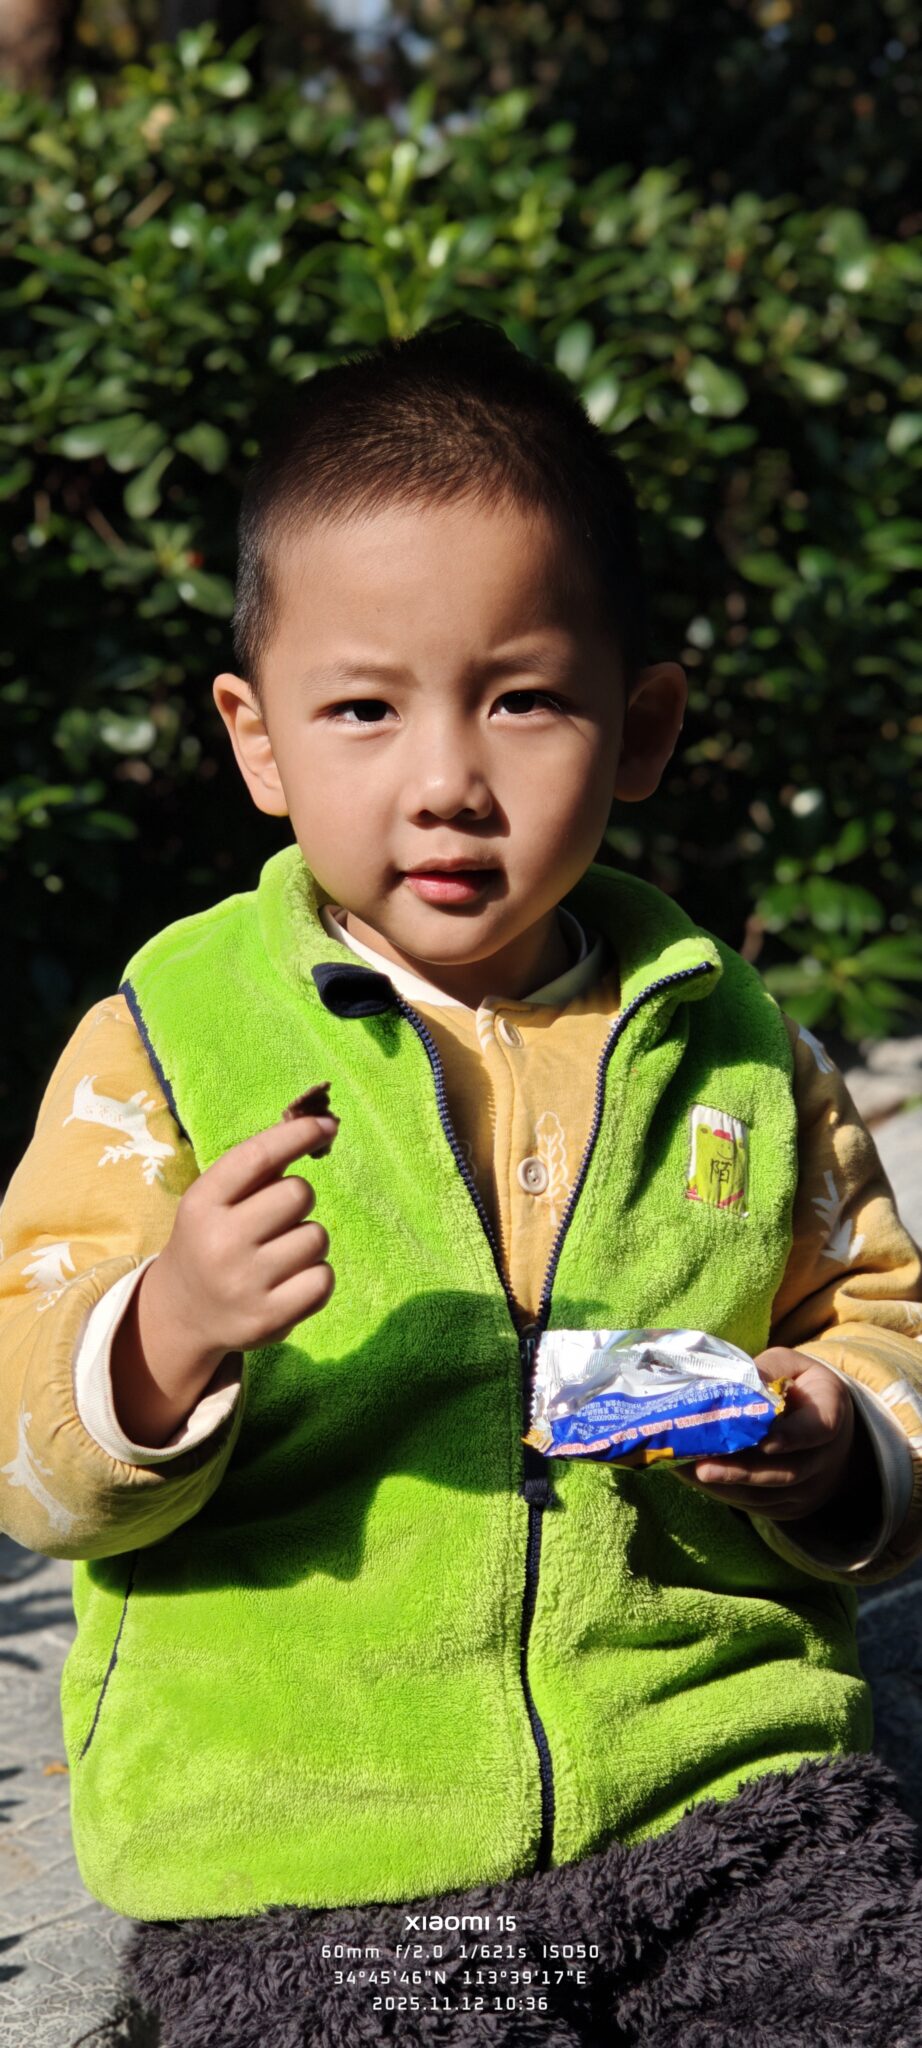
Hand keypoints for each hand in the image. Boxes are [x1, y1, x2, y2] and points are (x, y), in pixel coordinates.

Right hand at [156, 1103, 339, 1364]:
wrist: (183, 1313)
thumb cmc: (212, 1239)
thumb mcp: (216, 1200)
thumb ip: (260, 1167)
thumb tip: (320, 1127)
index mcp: (202, 1203)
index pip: (258, 1156)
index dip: (298, 1135)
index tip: (328, 1125)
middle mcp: (220, 1242)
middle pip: (298, 1194)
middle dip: (298, 1201)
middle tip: (277, 1220)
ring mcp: (245, 1283)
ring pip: (317, 1237)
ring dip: (308, 1241)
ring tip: (280, 1255)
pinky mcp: (269, 1318)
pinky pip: (324, 1279)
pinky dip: (317, 1276)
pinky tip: (291, 1281)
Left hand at [673, 1348, 857, 1522]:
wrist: (823, 1425)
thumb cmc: (799, 1387)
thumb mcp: (789, 1366)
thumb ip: (766, 1371)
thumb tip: (732, 1385)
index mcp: (829, 1413)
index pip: (817, 1430)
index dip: (791, 1437)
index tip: (763, 1441)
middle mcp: (824, 1458)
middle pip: (786, 1472)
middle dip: (741, 1471)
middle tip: (702, 1467)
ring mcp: (809, 1488)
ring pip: (766, 1494)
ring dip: (724, 1485)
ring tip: (686, 1472)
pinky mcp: (789, 1506)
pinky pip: (756, 1505)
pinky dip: (724, 1493)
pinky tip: (693, 1478)